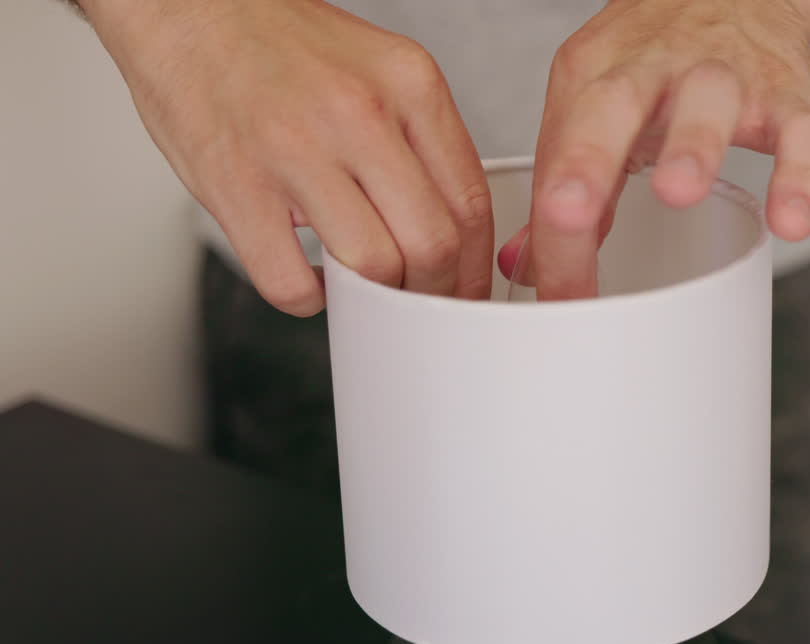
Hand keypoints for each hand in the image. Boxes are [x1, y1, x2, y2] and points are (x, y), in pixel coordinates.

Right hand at [82, 0, 492, 314]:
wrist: (185, 7)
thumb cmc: (279, 43)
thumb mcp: (380, 68)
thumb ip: (421, 140)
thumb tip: (449, 225)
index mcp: (408, 84)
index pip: (471, 202)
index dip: (476, 266)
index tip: (466, 290)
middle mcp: (359, 114)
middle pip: (433, 245)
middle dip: (435, 292)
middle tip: (421, 300)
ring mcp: (296, 151)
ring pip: (374, 268)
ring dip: (377, 298)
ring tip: (365, 288)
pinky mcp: (236, 187)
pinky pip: (290, 282)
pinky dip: (309, 299)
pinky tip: (311, 280)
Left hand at [500, 0, 809, 299]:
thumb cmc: (660, 56)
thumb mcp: (597, 103)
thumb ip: (564, 182)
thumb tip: (524, 264)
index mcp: (595, 72)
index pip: (561, 148)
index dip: (553, 227)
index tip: (554, 290)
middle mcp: (655, 66)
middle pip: (614, 104)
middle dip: (589, 161)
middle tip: (569, 216)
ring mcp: (723, 76)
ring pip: (710, 101)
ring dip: (692, 145)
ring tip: (678, 192)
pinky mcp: (785, 92)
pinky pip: (801, 131)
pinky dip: (801, 174)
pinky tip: (791, 221)